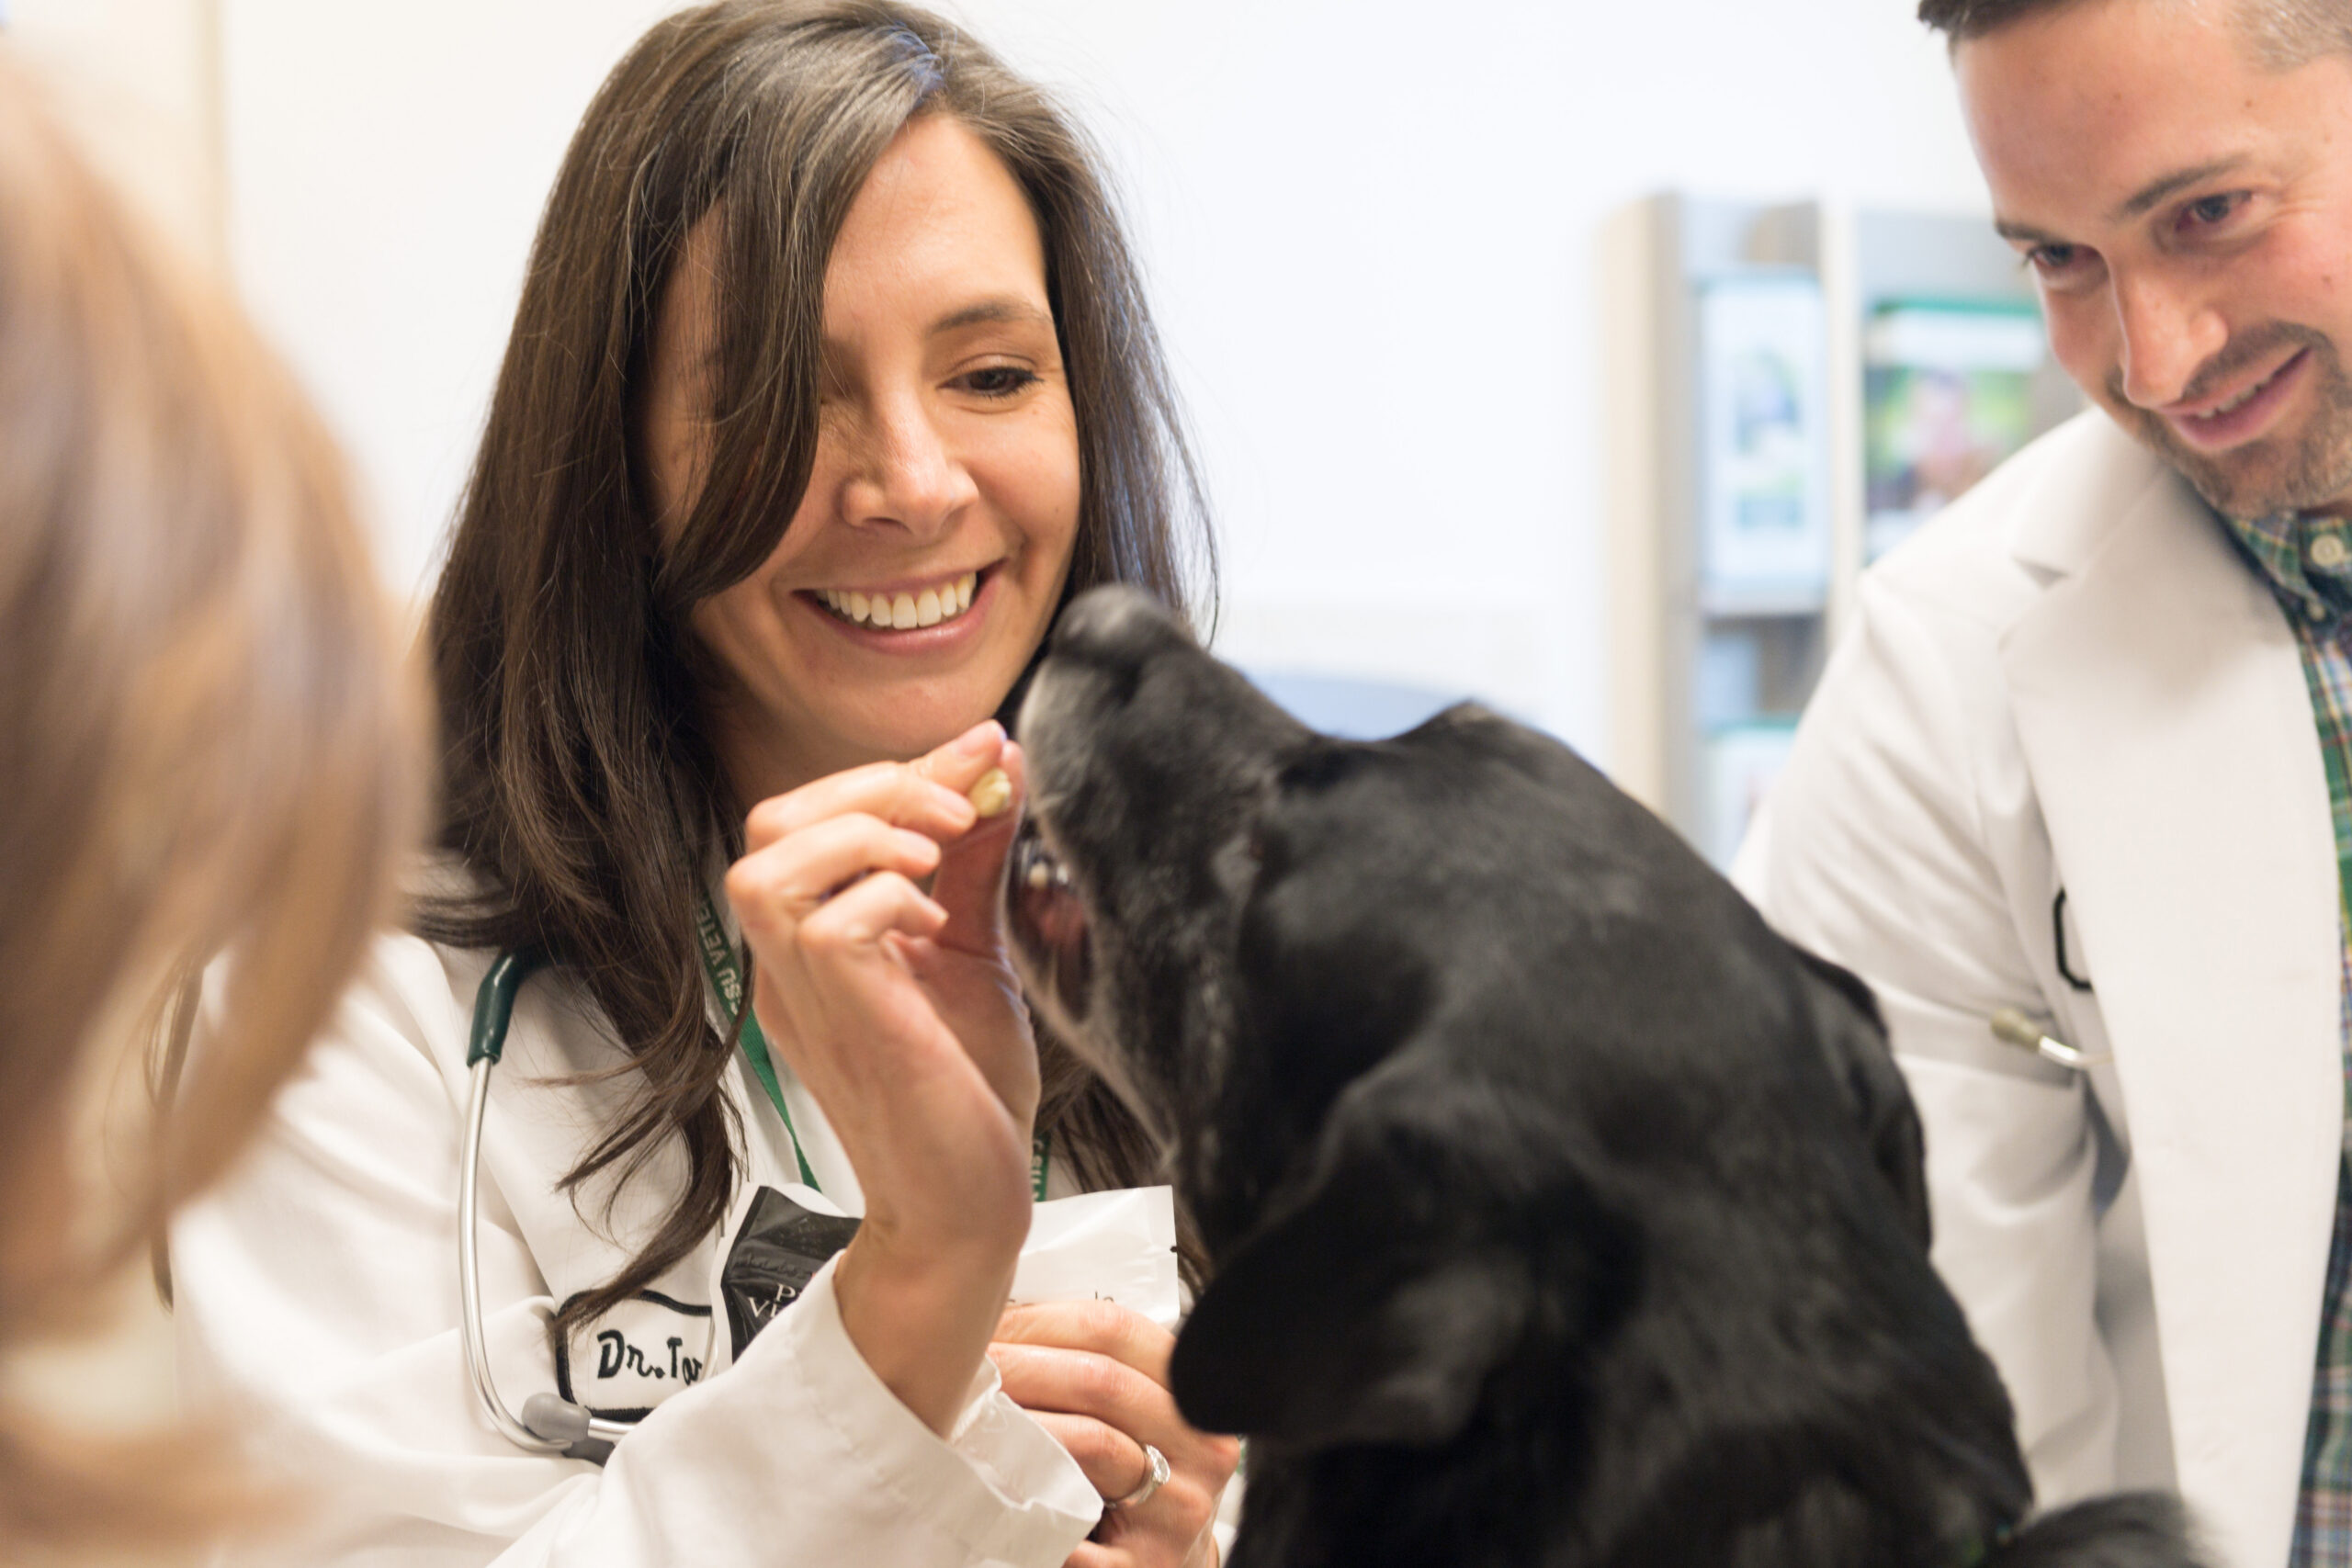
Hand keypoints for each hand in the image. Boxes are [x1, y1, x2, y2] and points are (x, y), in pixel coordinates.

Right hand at [724, 720, 1037, 1432]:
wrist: (971, 1210)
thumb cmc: (967, 1098)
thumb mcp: (972, 950)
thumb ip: (975, 860)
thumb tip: (998, 762)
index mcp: (808, 948)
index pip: (800, 821)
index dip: (891, 772)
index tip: (982, 758)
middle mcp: (786, 969)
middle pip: (765, 825)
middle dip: (872, 783)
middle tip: (960, 808)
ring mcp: (803, 998)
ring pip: (767, 865)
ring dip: (868, 831)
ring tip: (941, 855)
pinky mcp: (844, 1024)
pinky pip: (827, 923)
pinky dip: (887, 896)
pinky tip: (937, 922)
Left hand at [993, 1301, 1240, 1567]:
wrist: (1164, 1565)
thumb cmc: (1133, 1483)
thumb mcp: (1133, 1416)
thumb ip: (1092, 1369)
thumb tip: (1000, 1314)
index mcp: (1194, 1394)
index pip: (1116, 1328)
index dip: (1040, 1319)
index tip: (989, 1324)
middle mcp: (1200, 1449)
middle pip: (1099, 1380)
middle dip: (1017, 1366)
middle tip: (961, 1369)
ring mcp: (1177, 1512)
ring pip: (1090, 1442)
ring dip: (1016, 1426)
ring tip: (967, 1417)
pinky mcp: (1143, 1567)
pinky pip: (1074, 1525)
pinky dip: (1026, 1504)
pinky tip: (987, 1487)